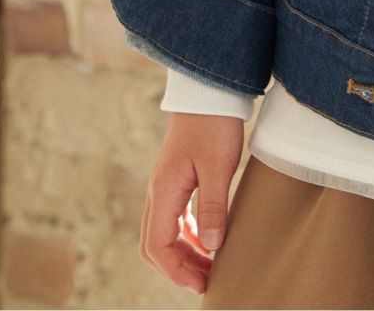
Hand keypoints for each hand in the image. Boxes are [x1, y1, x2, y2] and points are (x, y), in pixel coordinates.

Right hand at [140, 112, 244, 294]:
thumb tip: (212, 247)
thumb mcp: (218, 166)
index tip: (202, 284)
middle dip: (177, 268)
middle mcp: (158, 191)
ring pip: (164, 232)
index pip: (158, 246)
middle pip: (155, 244)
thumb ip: (213, 207)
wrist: (210, 89)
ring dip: (184, 253)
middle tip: (206, 282)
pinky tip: (208, 239)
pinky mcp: (177, 177)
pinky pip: (175, 217)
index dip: (177, 271)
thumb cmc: (214, 124)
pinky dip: (188, 235)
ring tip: (210, 266)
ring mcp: (166, 184)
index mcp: (163, 191)